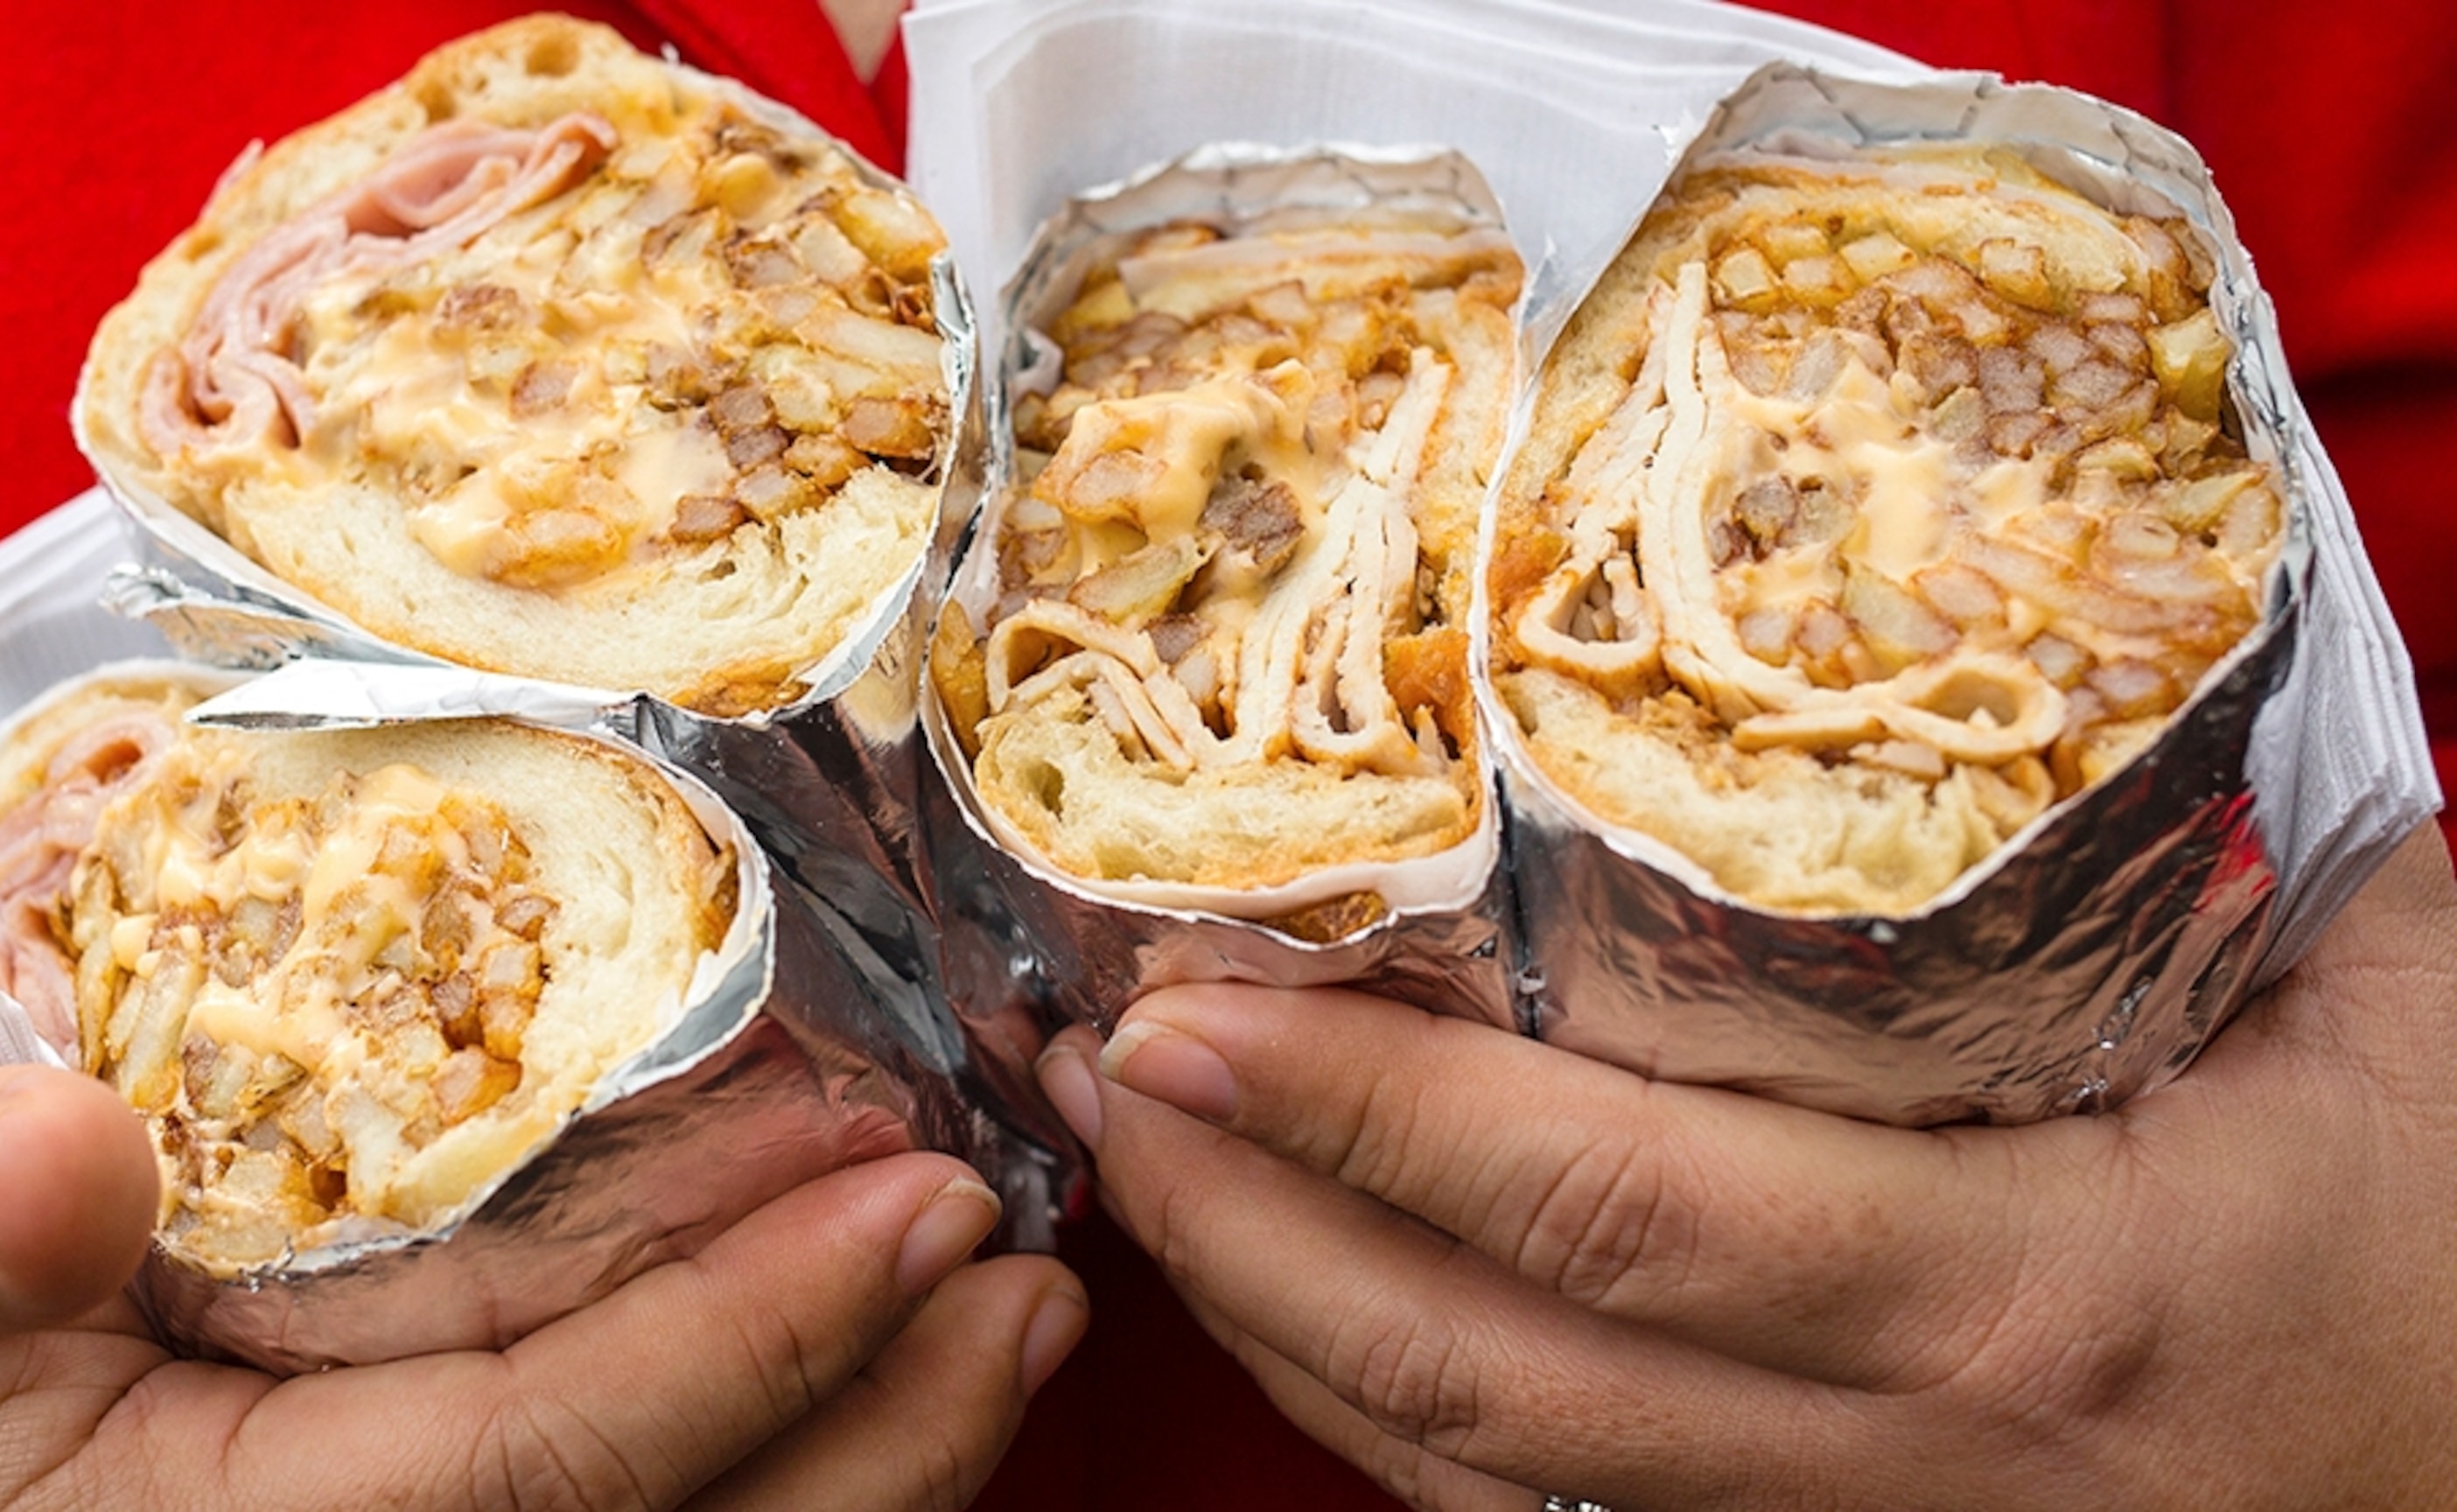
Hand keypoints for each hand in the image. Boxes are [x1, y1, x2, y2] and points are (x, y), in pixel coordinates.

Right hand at [0, 1048, 1085, 1511]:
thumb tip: (70, 1173)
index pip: (528, 1481)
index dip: (736, 1355)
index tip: (910, 1210)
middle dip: (870, 1426)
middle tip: (1025, 1268)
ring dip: (870, 1439)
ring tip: (1019, 1307)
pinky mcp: (387, 1483)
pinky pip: (607, 1492)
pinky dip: (767, 1418)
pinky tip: (881, 1333)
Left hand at [1040, 827, 2456, 1510]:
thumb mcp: (2404, 1017)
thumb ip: (2220, 836)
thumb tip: (2098, 638)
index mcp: (2025, 1297)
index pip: (1625, 1215)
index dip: (1376, 1127)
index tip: (1186, 1016)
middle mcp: (1899, 1458)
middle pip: (1481, 1372)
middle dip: (1239, 1229)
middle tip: (1088, 1072)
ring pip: (1477, 1475)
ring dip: (1269, 1322)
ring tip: (1133, 1167)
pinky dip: (1385, 1420)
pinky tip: (1288, 1307)